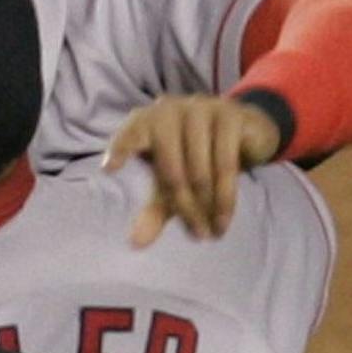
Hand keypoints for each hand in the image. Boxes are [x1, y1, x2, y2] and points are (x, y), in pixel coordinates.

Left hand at [102, 95, 279, 246]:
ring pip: (201, 168)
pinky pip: (226, 162)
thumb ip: (153, 209)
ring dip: (208, 204)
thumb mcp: (172, 184)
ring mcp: (200, 109)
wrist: (243, 131)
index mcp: (146, 121)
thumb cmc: (195, 156)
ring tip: (213, 231)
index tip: (108, 169)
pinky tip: (224, 218)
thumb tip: (136, 244)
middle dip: (185, 205)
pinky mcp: (229, 115)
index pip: (129, 135)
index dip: (119, 149)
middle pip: (171, 168)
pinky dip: (226, 195)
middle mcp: (169, 111)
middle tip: (197, 234)